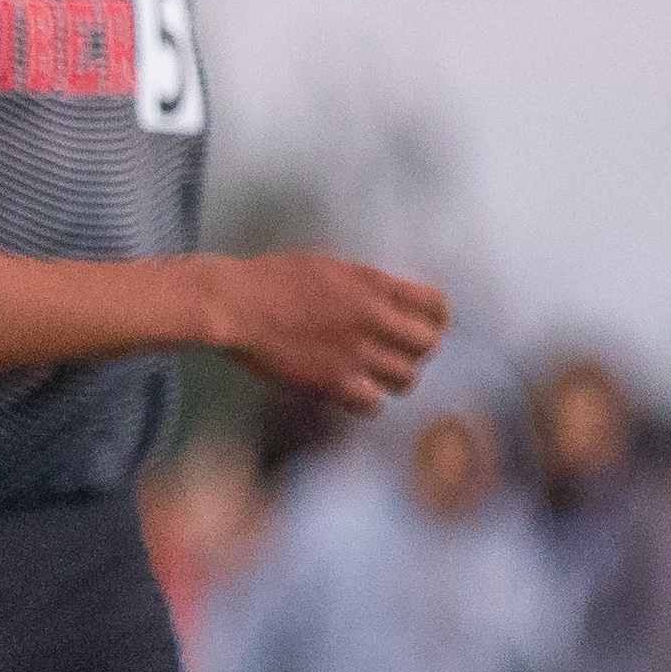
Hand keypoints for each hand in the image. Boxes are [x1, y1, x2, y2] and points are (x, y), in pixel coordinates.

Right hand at [211, 248, 445, 412]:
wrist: (233, 304)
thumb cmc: (272, 279)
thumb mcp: (329, 266)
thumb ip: (366, 283)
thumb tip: (392, 298)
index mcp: (374, 284)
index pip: (437, 306)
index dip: (435, 318)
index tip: (422, 324)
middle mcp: (372, 318)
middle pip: (427, 345)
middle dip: (415, 349)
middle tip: (395, 351)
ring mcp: (354, 353)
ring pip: (406, 379)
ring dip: (393, 377)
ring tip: (373, 373)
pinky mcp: (331, 382)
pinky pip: (373, 405)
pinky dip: (366, 401)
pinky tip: (350, 390)